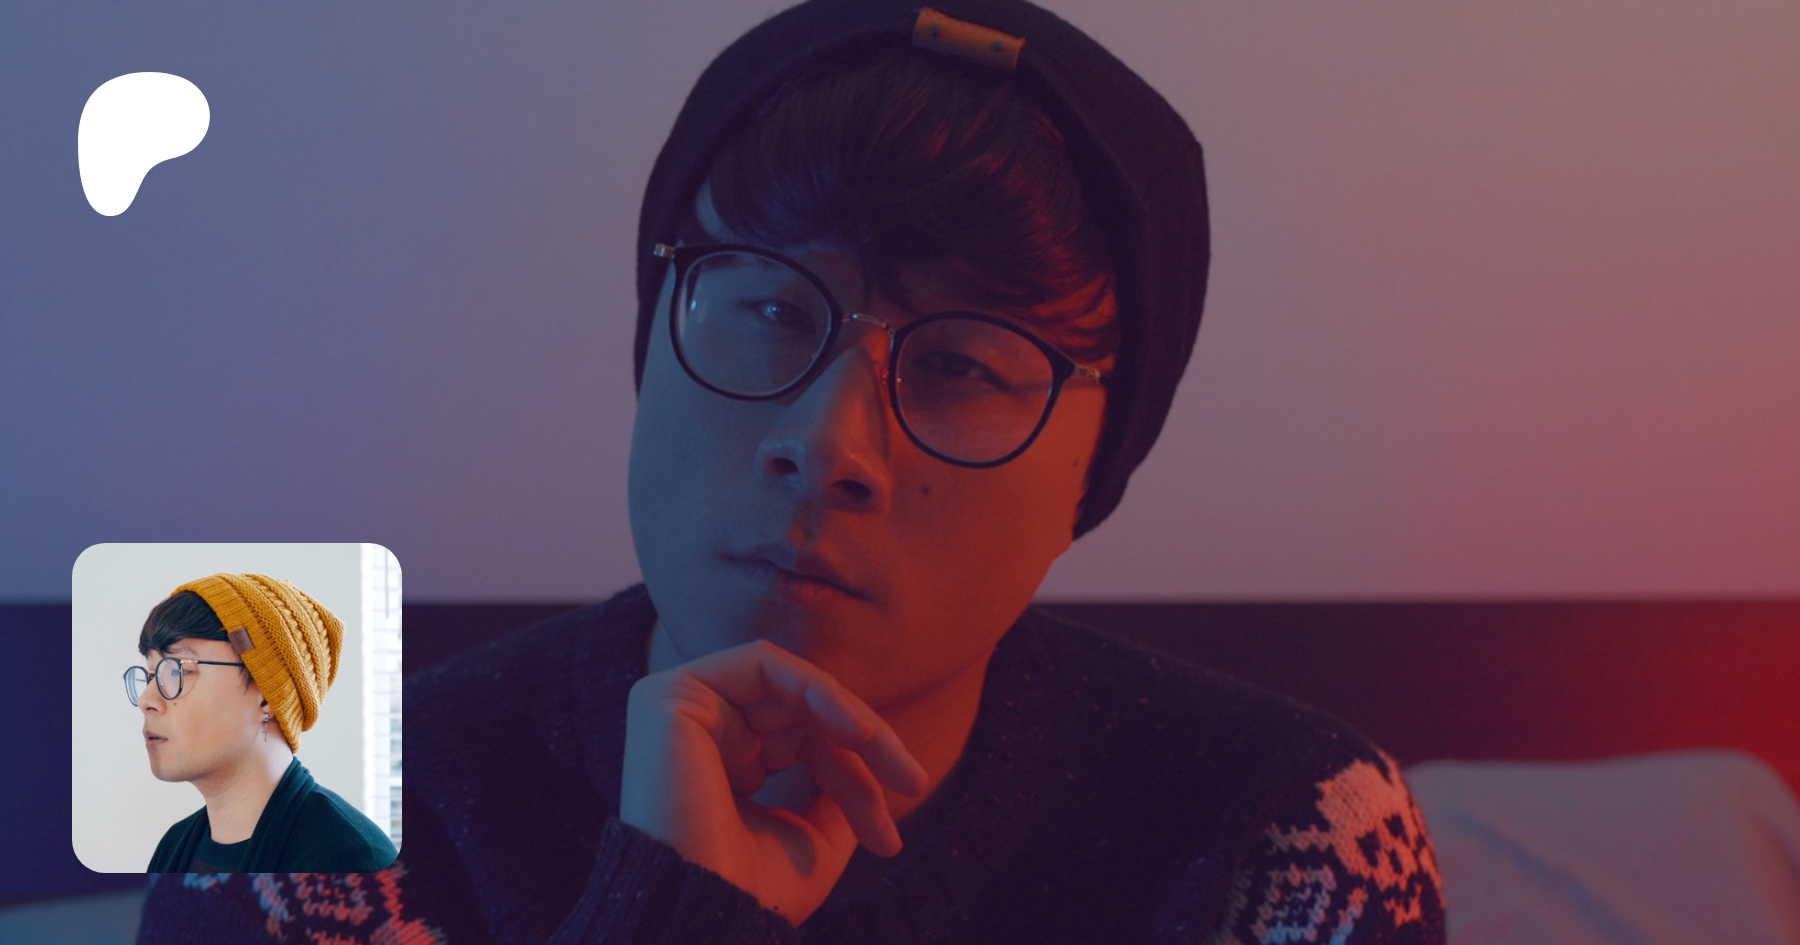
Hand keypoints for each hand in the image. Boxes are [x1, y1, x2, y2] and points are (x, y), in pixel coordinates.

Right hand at [619, 639, 929, 924]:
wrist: (707, 913)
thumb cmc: (751, 891)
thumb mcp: (813, 840)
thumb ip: (838, 796)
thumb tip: (870, 773)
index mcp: (722, 764)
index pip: (802, 743)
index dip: (854, 777)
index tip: (889, 838)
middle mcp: (699, 731)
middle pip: (803, 710)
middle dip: (866, 744)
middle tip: (914, 785)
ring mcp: (682, 708)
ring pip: (791, 685)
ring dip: (853, 718)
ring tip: (893, 762)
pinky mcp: (673, 694)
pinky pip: (763, 665)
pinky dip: (818, 689)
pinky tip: (857, 731)